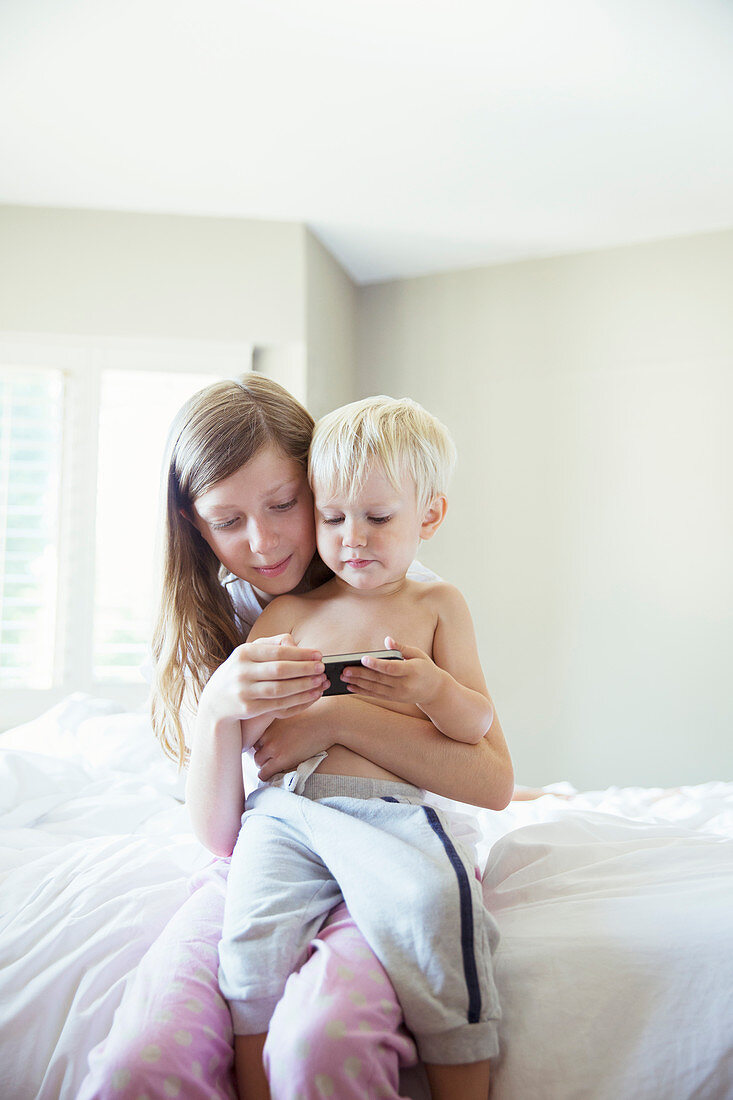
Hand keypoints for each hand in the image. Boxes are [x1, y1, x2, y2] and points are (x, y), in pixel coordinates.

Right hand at [199, 634, 327, 724]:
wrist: (215, 702)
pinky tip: (311, 695)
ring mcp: (243, 691)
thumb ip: (273, 644)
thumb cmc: (241, 672)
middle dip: (304, 669)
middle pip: (280, 670)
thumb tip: (296, 645)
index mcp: (243, 653)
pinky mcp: (248, 709)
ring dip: (304, 686)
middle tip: (322, 668)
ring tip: (320, 682)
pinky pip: (278, 705)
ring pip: (280, 689)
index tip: (318, 655)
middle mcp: (241, 671)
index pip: (277, 651)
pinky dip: (298, 700)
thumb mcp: (250, 653)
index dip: (300, 654)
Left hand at [252, 700, 335, 780]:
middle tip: (274, 757)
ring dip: (265, 764)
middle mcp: (266, 733)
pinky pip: (264, 773)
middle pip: (255, 748)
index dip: (262, 742)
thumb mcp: (291, 712)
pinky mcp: (281, 759)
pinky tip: (274, 773)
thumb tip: (278, 730)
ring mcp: (272, 746)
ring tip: (277, 765)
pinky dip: (266, 775)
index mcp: (268, 720)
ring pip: (257, 761)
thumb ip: (280, 721)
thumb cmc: (315, 715)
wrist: (328, 721)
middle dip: (263, 753)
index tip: (270, 745)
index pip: (254, 736)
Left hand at [341, 635, 442, 708]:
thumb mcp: (418, 654)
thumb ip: (402, 647)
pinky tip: (351, 687)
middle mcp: (405, 684)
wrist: (435, 690)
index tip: (363, 659)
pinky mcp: (394, 698)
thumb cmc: (424, 667)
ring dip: (358, 683)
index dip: (377, 664)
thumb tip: (387, 640)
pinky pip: (376, 695)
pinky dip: (362, 691)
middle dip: (360, 674)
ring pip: (375, 688)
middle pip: (380, 679)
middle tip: (344, 669)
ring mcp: (399, 694)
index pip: (391, 668)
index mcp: (412, 670)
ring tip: (343, 677)